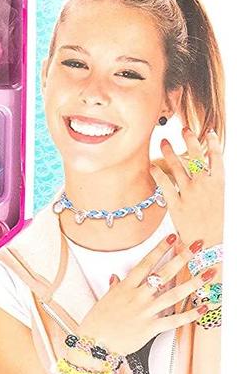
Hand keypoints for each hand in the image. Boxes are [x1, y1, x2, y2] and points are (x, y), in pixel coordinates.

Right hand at [74, 235, 206, 358]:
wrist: (94, 343)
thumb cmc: (97, 322)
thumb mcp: (103, 300)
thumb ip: (114, 288)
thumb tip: (116, 278)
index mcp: (124, 287)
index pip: (146, 263)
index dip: (160, 249)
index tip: (172, 238)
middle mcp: (137, 297)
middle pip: (163, 274)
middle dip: (181, 259)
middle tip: (195, 247)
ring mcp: (145, 312)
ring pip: (173, 295)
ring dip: (192, 284)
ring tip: (207, 274)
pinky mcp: (150, 328)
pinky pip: (174, 320)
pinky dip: (189, 315)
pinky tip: (202, 308)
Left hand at [153, 128, 224, 248]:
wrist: (211, 245)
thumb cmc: (219, 224)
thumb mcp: (223, 200)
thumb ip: (216, 184)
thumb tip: (212, 171)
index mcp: (220, 183)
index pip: (216, 157)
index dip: (212, 143)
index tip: (208, 132)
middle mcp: (205, 185)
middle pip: (196, 156)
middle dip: (190, 140)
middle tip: (183, 129)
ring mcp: (189, 194)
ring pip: (177, 167)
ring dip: (169, 152)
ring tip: (163, 141)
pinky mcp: (176, 205)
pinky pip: (164, 185)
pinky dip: (157, 174)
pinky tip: (151, 166)